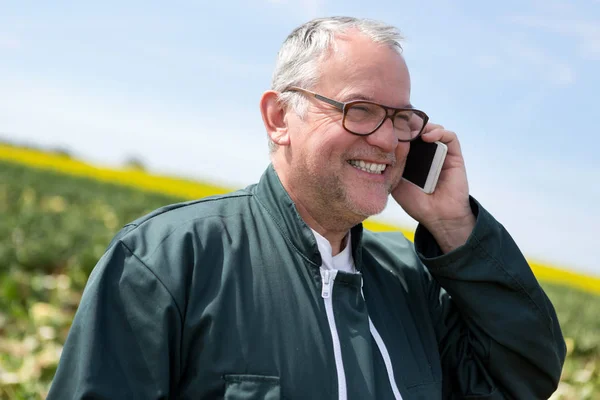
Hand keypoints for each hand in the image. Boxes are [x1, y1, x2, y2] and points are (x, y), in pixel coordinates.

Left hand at [391, 123, 475, 252]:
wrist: (437, 216)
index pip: (405, 135)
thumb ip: (390, 165)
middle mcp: (426, 152)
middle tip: (398, 122)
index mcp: (412, 157)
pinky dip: (438, 132)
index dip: (397, 129)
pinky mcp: (454, 155)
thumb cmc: (416, 202)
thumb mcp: (395, 181)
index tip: (386, 126)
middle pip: (418, 128)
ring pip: (432, 128)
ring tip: (411, 130)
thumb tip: (376, 148)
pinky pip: (449, 136)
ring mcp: (440, 152)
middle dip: (408, 123)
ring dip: (422, 125)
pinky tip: (427, 137)